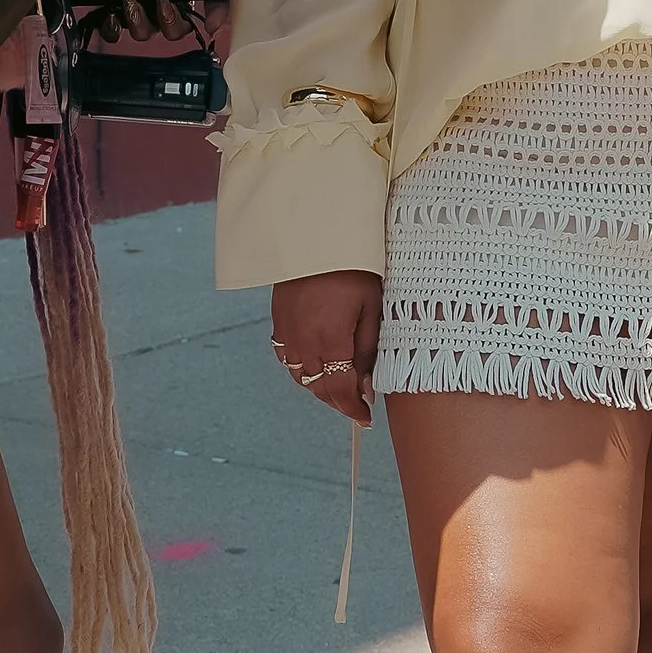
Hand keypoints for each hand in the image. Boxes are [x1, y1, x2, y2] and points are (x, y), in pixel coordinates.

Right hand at [271, 271, 381, 426]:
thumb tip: (366, 387)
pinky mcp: (279, 319)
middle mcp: (305, 341)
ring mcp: (288, 331)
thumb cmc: (354, 267)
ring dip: (319, 386)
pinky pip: (286, 356)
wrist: (318, 234)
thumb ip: (368, 351)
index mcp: (331, 339)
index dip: (353, 409)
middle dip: (338, 401)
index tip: (365, 418)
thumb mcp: (372, 308)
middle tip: (356, 403)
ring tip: (339, 385)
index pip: (340, 391)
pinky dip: (301, 367)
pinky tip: (316, 362)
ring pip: (300, 375)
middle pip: (319, 387)